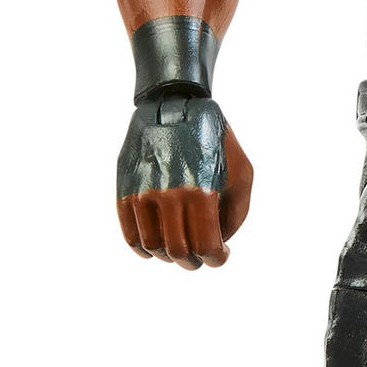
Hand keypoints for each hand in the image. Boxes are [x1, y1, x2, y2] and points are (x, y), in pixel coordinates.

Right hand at [116, 96, 252, 269]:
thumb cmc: (215, 142)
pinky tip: (159, 244)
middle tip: (202, 257)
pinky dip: (146, 248)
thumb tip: (221, 243)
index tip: (221, 256)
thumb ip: (237, 213)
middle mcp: (168, 195)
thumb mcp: (241, 171)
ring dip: (169, 257)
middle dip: (193, 261)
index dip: (216, 259)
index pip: (205, 246)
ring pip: (152, 247)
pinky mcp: (125, 190)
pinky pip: (131, 235)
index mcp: (200, 190)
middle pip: (177, 252)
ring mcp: (142, 193)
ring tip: (182, 249)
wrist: (176, 105)